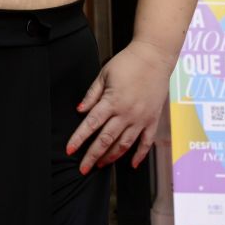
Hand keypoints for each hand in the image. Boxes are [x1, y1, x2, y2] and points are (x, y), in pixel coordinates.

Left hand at [68, 41, 172, 173]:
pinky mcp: (153, 119)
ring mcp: (141, 118)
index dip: (79, 139)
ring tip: (101, 165)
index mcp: (112, 101)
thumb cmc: (127, 62)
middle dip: (93, 156)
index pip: (91, 124)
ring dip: (111, 157)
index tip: (69, 150)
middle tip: (83, 169)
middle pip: (106, 140)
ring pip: (124, 144)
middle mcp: (126, 113)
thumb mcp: (104, 74)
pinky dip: (140, 154)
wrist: (154, 56)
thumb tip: (80, 111)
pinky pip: (146, 141)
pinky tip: (132, 164)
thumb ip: (92, 94)